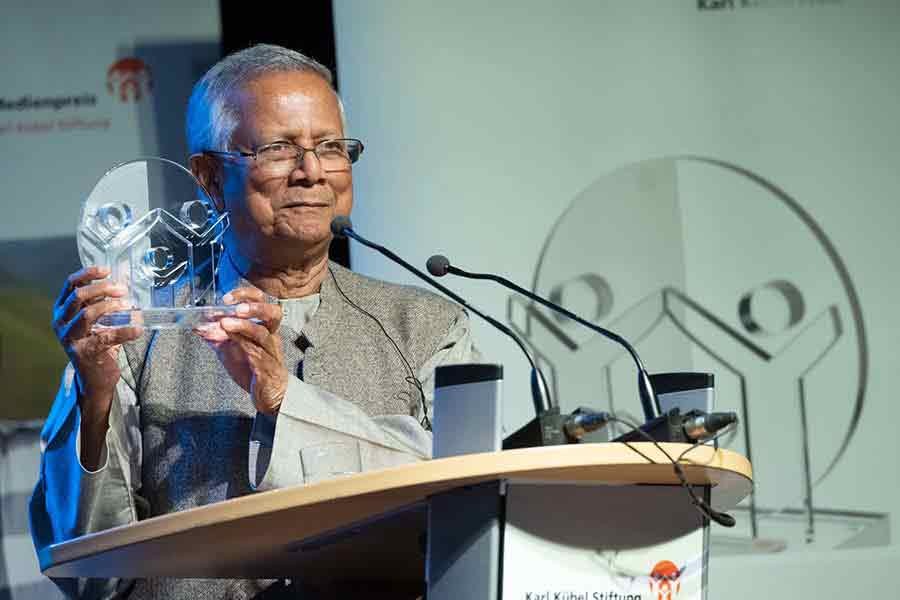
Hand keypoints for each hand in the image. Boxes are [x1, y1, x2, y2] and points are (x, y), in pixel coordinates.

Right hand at [52, 266, 142, 405]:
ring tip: (128, 306)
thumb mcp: (97, 320)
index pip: (70, 285)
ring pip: (87, 314)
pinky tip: (138, 329)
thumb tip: (124, 283)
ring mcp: (70, 338)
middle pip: (78, 296)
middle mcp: (61, 322)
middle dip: (102, 289)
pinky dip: (125, 331)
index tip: (107, 270)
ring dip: (110, 306)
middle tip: (122, 290)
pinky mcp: (84, 352)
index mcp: (62, 310)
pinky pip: (106, 337)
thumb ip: (103, 302)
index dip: (87, 274)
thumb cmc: (98, 344)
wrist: (95, 377)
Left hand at [194, 288, 286, 414]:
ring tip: (226, 323)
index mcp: (264, 327)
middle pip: (272, 313)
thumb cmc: (255, 369)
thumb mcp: (231, 349)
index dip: (246, 296)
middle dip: (254, 306)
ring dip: (244, 326)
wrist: (270, 394)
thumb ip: (216, 336)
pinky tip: (230, 342)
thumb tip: (199, 324)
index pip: (261, 302)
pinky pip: (258, 354)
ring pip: (263, 333)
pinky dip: (242, 345)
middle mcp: (270, 336)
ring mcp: (270, 352)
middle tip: (236, 307)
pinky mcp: (266, 368)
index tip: (227, 298)